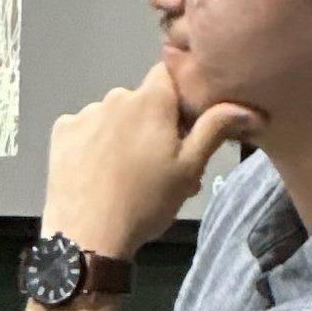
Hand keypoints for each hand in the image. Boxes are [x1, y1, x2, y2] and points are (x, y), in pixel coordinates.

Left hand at [41, 63, 259, 256]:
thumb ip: (216, 129)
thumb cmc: (146, 202)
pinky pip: (85, 128)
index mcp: (151, 100)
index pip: (169, 75)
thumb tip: (250, 108)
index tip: (181, 128)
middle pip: (141, 100)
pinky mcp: (60, 132)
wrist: (88, 235)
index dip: (178, 98)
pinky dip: (93, 143)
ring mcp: (84, 113)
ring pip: (113, 115)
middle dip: (152, 123)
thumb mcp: (190, 168)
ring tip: (126, 174)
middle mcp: (115, 96)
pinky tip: (97, 171)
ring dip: (122, 134)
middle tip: (159, 164)